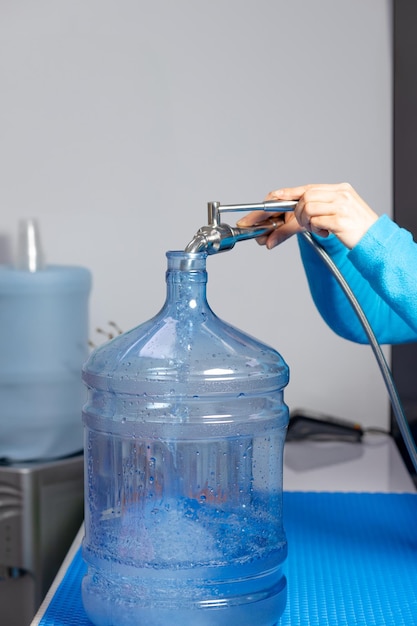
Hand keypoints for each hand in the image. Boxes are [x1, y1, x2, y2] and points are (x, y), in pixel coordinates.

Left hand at [237, 183, 378, 249]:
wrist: (376, 240)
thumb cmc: (358, 229)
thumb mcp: (342, 211)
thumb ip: (324, 205)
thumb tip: (302, 206)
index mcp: (341, 189)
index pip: (309, 187)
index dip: (290, 192)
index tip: (274, 195)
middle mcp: (341, 194)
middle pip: (305, 197)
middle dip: (298, 213)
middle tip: (306, 224)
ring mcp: (342, 206)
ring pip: (308, 208)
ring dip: (307, 222)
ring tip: (318, 229)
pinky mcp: (340, 220)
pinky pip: (316, 221)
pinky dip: (316, 229)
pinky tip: (326, 233)